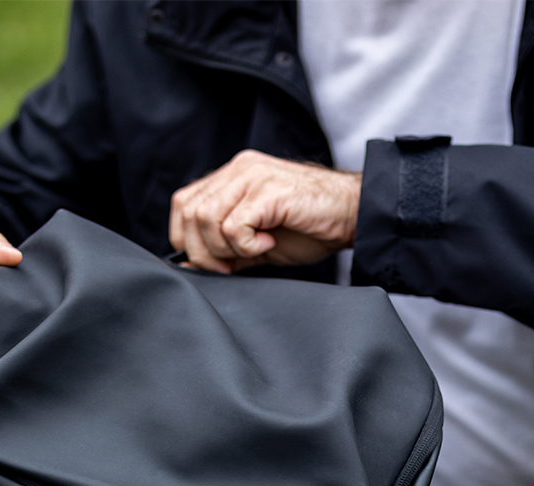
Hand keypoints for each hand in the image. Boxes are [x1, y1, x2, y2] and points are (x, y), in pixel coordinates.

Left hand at [169, 150, 360, 274]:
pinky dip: (246, 246)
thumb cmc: (308, 229)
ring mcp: (251, 176)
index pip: (183, 204)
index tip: (215, 262)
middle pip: (189, 214)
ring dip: (225, 249)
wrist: (351, 215)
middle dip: (204, 252)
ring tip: (255, 250)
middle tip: (232, 265)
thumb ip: (223, 250)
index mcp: (230, 177)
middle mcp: (237, 170)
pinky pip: (233, 226)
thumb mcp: (255, 243)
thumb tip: (188, 266)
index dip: (187, 240)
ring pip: (207, 219)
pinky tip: (268, 243)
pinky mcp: (267, 191)